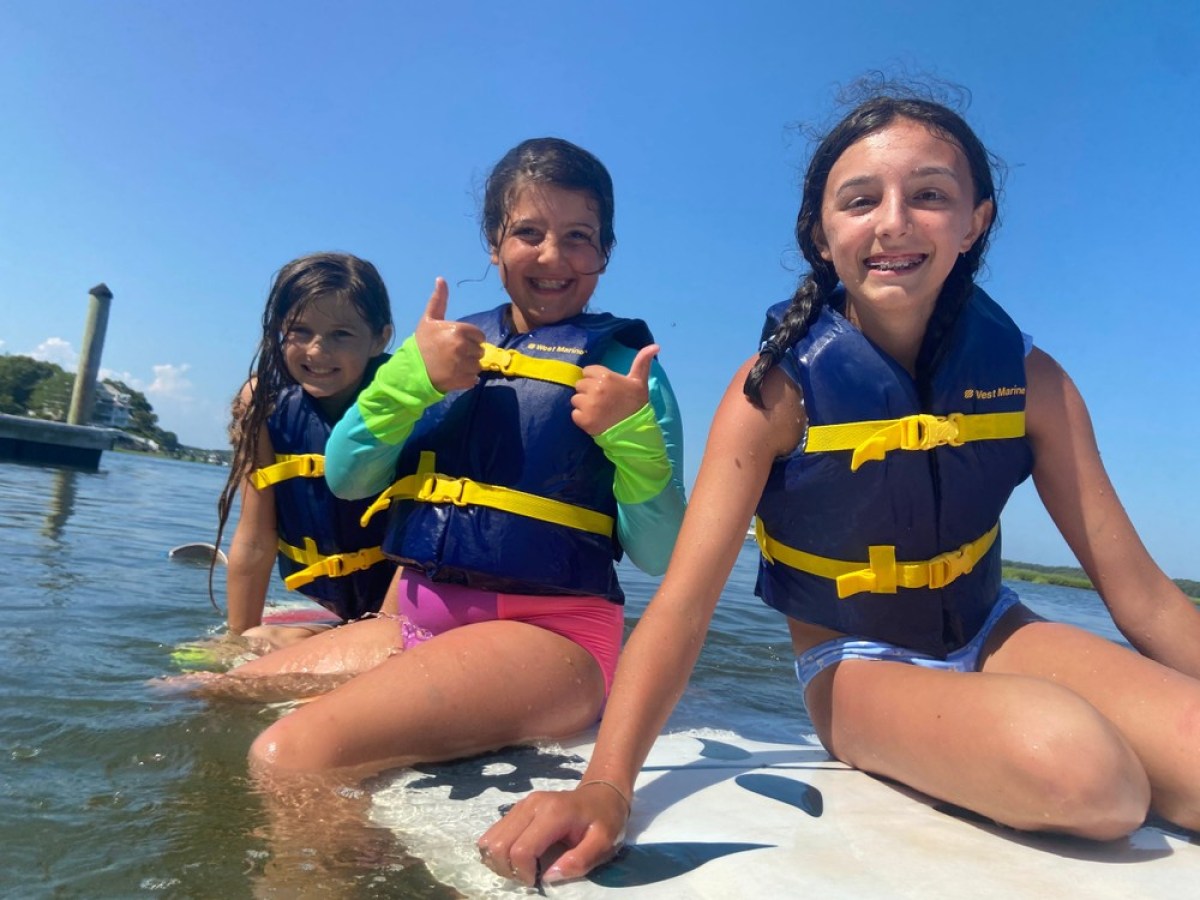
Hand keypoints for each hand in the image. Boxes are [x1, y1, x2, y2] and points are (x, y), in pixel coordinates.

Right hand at [414, 277, 485, 392]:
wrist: (411, 370)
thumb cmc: (422, 344)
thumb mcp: (429, 320)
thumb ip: (438, 300)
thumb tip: (441, 279)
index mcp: (459, 331)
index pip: (479, 335)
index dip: (470, 338)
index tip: (457, 342)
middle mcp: (464, 348)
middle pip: (480, 350)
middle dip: (470, 352)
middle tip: (454, 354)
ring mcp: (465, 366)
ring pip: (478, 365)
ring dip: (469, 365)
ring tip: (454, 365)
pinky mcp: (464, 380)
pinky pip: (474, 378)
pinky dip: (467, 378)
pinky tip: (454, 375)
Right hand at [477, 782, 627, 886]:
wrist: (601, 794)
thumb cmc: (605, 820)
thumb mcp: (604, 843)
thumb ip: (580, 860)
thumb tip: (549, 876)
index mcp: (553, 813)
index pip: (521, 849)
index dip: (524, 873)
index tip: (538, 881)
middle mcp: (531, 805)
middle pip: (499, 845)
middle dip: (508, 869)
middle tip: (529, 877)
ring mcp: (521, 805)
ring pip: (490, 839)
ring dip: (500, 861)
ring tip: (522, 869)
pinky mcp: (517, 809)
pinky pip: (493, 833)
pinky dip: (498, 852)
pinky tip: (516, 859)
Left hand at [571, 344, 658, 435]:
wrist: (635, 430)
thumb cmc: (636, 403)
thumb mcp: (640, 381)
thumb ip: (642, 361)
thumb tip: (656, 346)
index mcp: (606, 376)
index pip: (587, 371)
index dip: (593, 378)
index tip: (603, 387)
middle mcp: (595, 389)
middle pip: (579, 385)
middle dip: (587, 391)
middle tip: (601, 400)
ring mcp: (588, 405)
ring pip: (575, 399)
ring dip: (583, 404)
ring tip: (597, 410)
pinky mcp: (583, 420)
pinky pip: (574, 414)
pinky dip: (581, 417)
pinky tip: (593, 419)